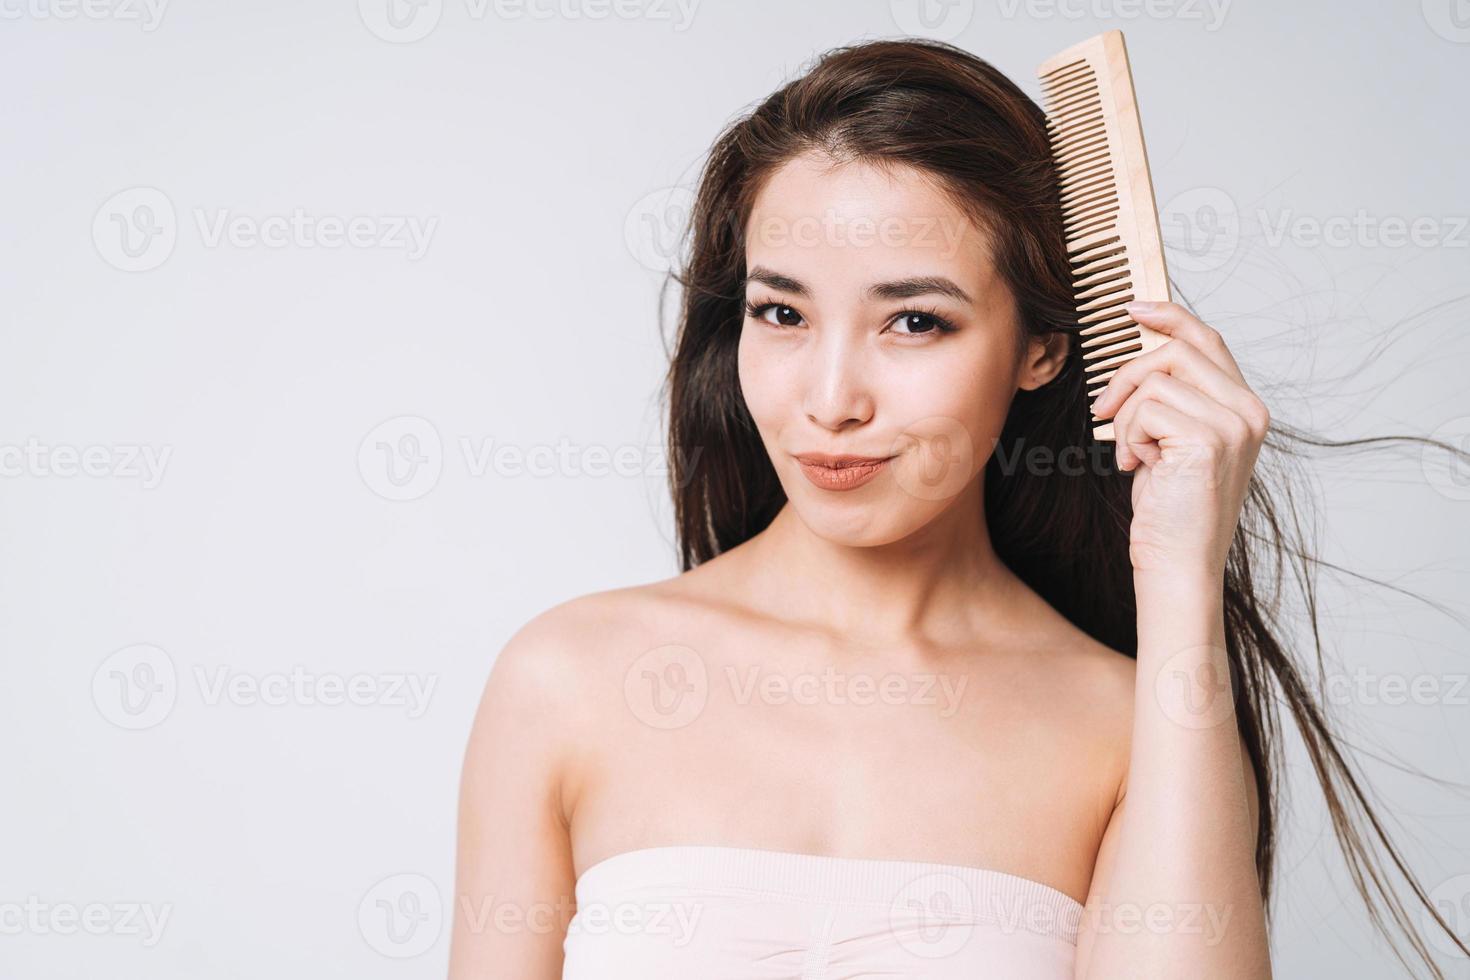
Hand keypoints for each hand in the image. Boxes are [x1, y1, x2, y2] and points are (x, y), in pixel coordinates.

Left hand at [1090, 301, 1270, 576]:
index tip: (1133, 309)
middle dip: (1127, 376)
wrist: (1178, 564)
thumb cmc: (1170, 511)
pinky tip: (1139, 468)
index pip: (1208, 339)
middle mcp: (1249, 411)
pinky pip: (1145, 409)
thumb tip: (1142, 355)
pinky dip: (1128, 436)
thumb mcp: (1171, 443)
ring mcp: (1233, 424)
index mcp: (1245, 408)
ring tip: (1134, 455)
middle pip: (1176, 350)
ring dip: (1126, 418)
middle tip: (1104, 410)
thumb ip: (1172, 400)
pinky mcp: (1208, 440)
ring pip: (1154, 380)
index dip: (1169, 316)